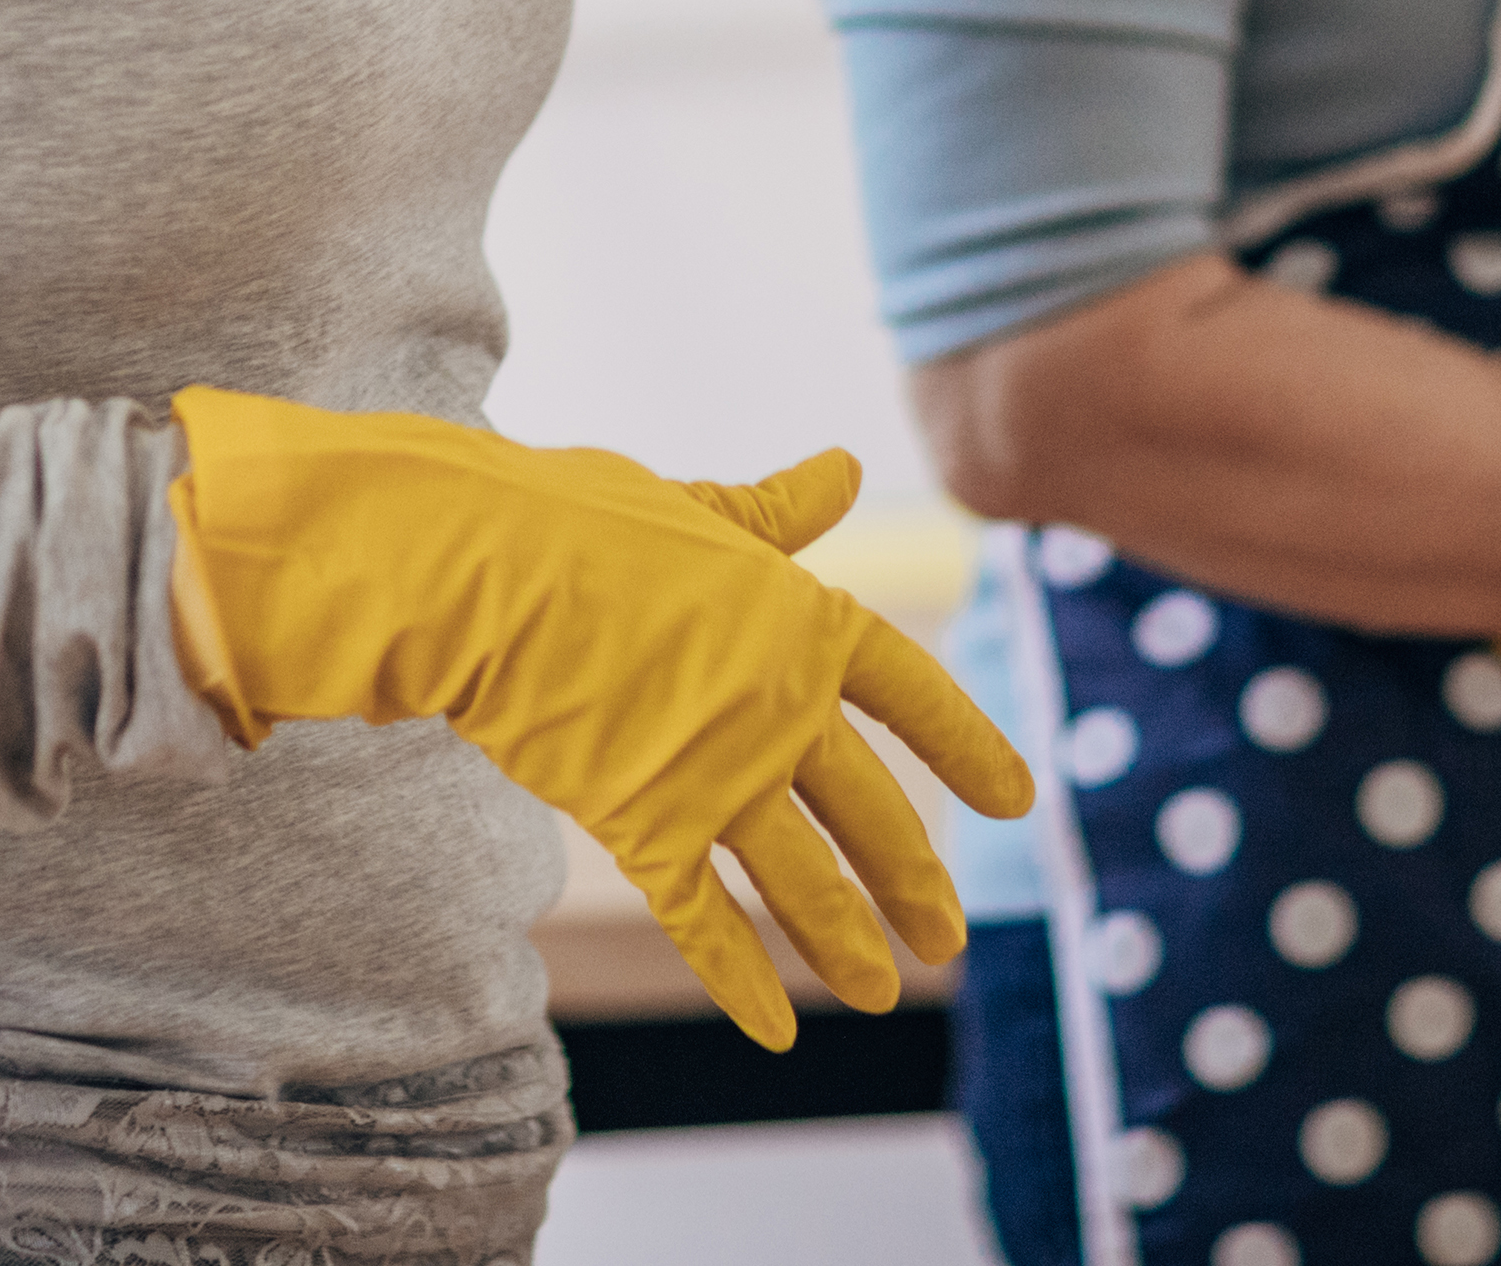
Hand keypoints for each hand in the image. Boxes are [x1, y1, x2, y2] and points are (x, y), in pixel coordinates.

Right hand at [166, 390, 1033, 1047]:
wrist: (483, 571)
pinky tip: (777, 1030)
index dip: (969, 747)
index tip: (1017, 799)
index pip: (914, 694)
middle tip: (950, 938)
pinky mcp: (645, 827)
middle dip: (916, 883)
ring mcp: (717, 776)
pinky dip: (743, 978)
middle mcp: (781, 710)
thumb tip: (848, 469)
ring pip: (806, 881)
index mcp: (806, 622)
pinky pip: (706, 920)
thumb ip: (779, 511)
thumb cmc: (581, 519)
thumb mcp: (699, 507)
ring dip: (848, 942)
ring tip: (884, 991)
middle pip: (873, 812)